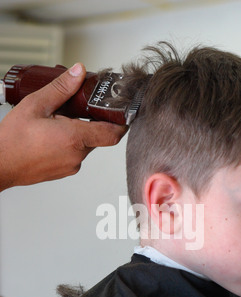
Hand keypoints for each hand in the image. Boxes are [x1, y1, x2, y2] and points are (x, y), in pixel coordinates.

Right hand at [0, 63, 126, 190]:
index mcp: (75, 138)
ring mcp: (71, 166)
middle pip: (97, 136)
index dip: (121, 122)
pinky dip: (69, 144)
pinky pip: (74, 155)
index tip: (122, 113)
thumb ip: (61, 88)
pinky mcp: (63, 172)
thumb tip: (78, 73)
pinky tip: (51, 136)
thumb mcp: (36, 105)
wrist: (0, 165)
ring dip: (77, 133)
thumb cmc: (13, 139)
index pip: (112, 133)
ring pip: (85, 145)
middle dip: (90, 121)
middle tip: (76, 109)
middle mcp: (77, 156)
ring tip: (57, 122)